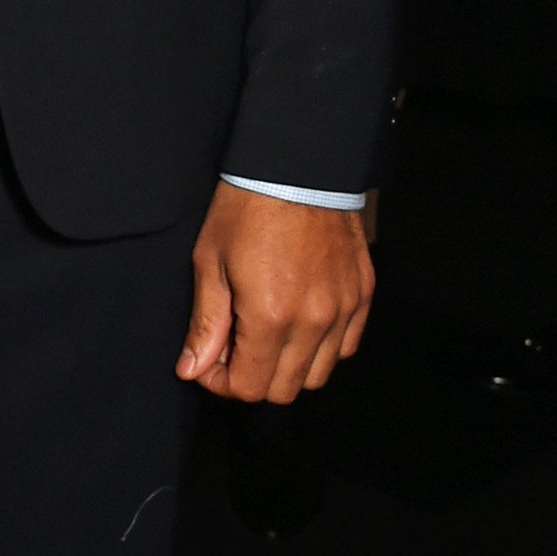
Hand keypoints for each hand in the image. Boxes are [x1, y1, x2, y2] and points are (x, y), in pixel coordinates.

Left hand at [177, 182, 371, 404]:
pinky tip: (298, 322)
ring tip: (265, 334)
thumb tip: (193, 370)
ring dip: (287, 367)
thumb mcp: (211, 262)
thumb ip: (206, 323)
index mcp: (270, 315)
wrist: (297, 165)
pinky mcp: (362, 295)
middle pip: (284, 389)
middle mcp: (314, 321)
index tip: (208, 362)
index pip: (250, 388)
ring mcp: (343, 310)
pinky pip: (346, 347)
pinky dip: (322, 347)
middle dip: (252, 378)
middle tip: (232, 347)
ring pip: (318, 375)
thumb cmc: (246, 207)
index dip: (222, 383)